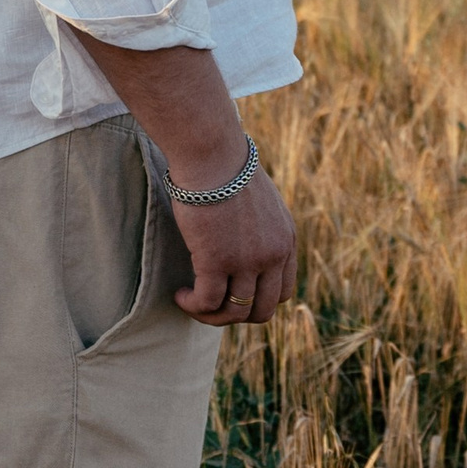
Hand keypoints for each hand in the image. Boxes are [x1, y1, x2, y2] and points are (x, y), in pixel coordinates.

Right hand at [169, 158, 295, 325]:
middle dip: (236, 315)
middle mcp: (272, 255)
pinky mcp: (216, 261)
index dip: (258, 300)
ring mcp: (246, 261)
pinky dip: (193, 305)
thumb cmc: (225, 167)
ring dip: (209, 313)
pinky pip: (207, 302)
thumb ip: (260, 226)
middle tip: (212, 303)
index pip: (284, 292)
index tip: (234, 292)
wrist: (211, 153)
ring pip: (234, 312)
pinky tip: (180, 295)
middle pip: (262, 310)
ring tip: (190, 299)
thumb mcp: (259, 200)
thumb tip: (242, 238)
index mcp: (285, 241)